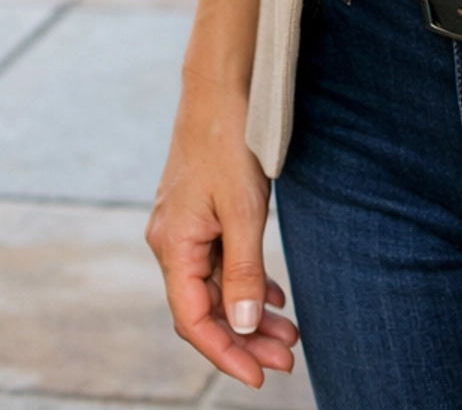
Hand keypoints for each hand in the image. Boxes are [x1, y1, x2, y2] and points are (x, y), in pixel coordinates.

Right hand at [147, 0, 299, 388]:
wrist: (221, 84)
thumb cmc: (228, 140)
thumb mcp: (242, 209)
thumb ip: (243, 270)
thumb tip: (243, 326)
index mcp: (174, 246)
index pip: (194, 321)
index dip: (227, 354)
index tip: (261, 376)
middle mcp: (172, 241)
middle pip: (206, 308)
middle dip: (245, 339)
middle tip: (287, 357)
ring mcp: (185, 226)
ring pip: (216, 286)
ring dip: (250, 312)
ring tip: (289, 333)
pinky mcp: (200, 211)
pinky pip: (219, 261)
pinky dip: (246, 282)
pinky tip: (273, 297)